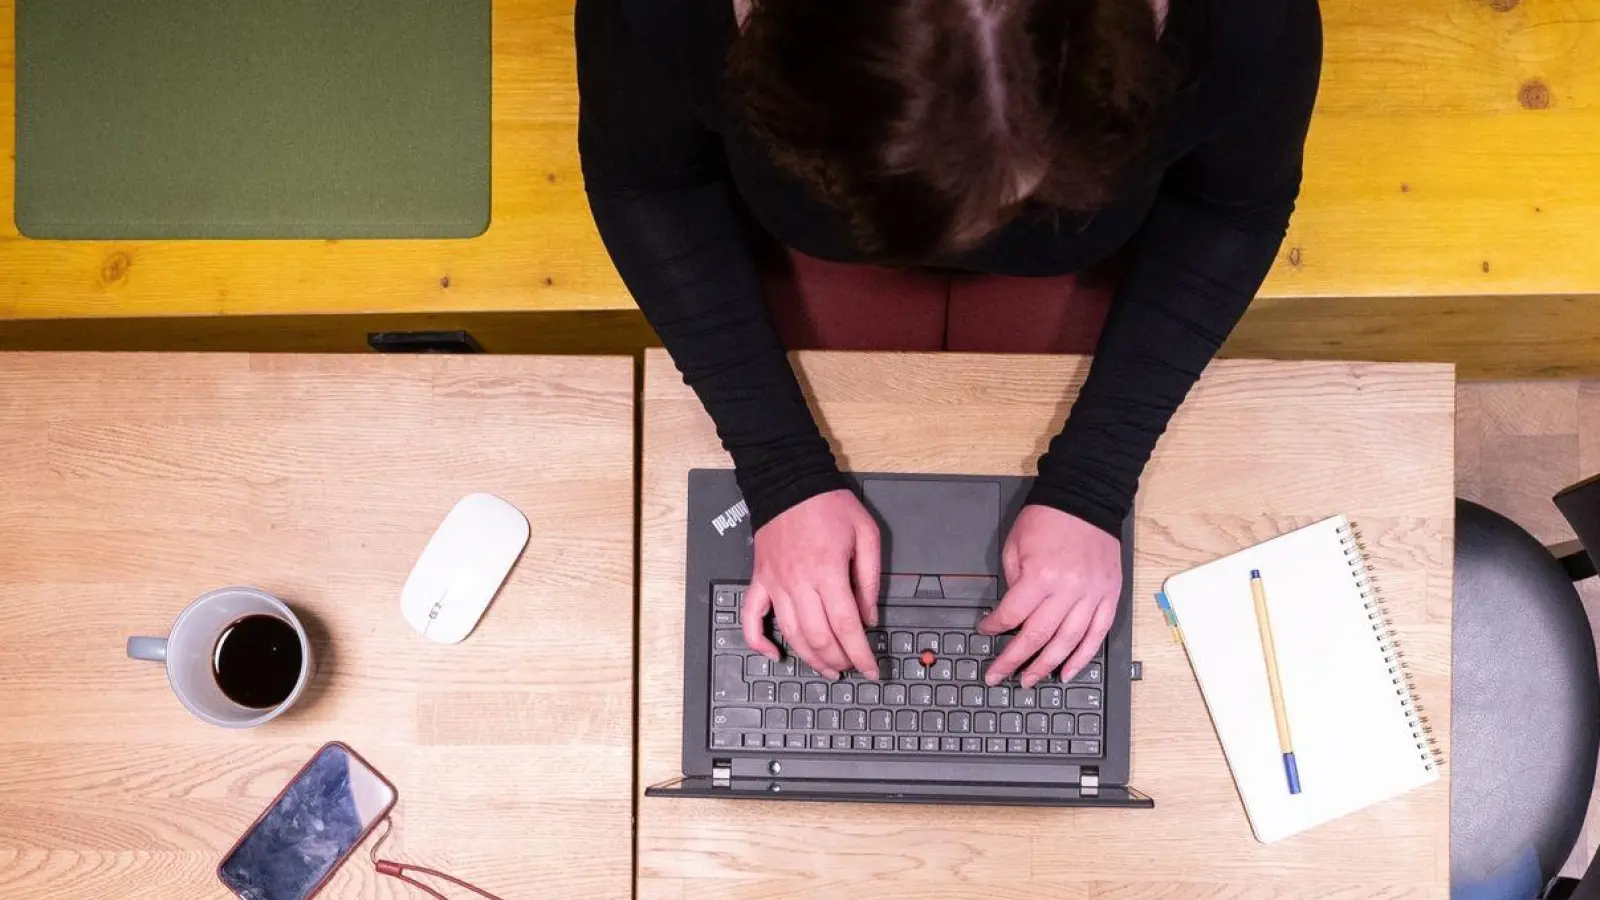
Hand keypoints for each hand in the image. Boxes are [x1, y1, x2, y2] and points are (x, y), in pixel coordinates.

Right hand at [741, 489, 880, 679]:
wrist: (788, 482)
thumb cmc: (828, 504)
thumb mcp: (866, 534)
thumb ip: (870, 579)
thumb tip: (869, 616)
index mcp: (828, 570)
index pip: (846, 625)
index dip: (860, 653)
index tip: (871, 669)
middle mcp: (799, 582)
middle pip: (819, 636)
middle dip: (839, 659)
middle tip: (852, 667)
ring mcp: (775, 584)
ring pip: (791, 634)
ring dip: (810, 658)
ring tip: (828, 669)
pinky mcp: (760, 580)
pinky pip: (751, 618)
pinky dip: (759, 642)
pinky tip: (775, 654)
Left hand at [979, 505, 1120, 687]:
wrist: (1086, 500)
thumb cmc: (1048, 519)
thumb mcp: (1016, 545)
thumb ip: (1013, 581)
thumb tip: (1012, 612)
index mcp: (1040, 576)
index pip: (1012, 614)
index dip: (994, 627)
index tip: (985, 632)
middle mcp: (1068, 591)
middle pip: (1037, 636)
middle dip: (1014, 660)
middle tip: (998, 676)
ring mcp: (1092, 596)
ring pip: (1068, 643)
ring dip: (1046, 666)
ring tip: (1029, 681)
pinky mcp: (1110, 596)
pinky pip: (1097, 634)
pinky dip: (1082, 657)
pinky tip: (1067, 672)